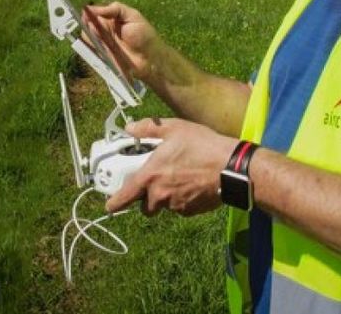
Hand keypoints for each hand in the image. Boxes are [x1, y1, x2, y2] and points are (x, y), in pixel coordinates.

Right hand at [82, 1, 159, 85]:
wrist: (151, 59)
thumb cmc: (145, 36)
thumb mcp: (133, 16)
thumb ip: (115, 9)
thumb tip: (94, 8)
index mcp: (112, 18)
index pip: (95, 13)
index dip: (88, 13)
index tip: (86, 14)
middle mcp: (105, 30)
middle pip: (88, 25)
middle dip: (87, 24)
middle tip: (92, 25)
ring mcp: (103, 44)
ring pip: (87, 37)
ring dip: (88, 35)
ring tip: (96, 35)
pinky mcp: (103, 56)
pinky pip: (91, 50)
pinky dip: (90, 47)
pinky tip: (96, 44)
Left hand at [105, 117, 237, 216]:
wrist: (231, 168)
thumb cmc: (203, 146)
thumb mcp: (174, 128)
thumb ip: (147, 129)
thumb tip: (130, 128)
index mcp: (150, 175)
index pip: (124, 196)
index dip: (114, 202)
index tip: (109, 205)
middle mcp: (160, 194)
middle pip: (144, 205)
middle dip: (147, 196)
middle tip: (157, 180)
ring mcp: (175, 205)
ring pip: (163, 205)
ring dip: (165, 197)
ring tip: (179, 178)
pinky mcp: (190, 211)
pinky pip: (180, 208)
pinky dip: (182, 199)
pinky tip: (192, 184)